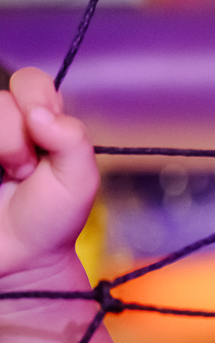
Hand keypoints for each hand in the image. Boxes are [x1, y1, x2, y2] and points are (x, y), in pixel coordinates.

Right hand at [0, 68, 98, 283]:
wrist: (17, 262)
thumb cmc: (50, 219)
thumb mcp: (79, 180)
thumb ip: (73, 140)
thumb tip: (39, 114)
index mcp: (36, 118)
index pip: (29, 81)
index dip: (36, 99)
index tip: (43, 133)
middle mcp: (2, 124)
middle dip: (12, 136)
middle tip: (22, 171)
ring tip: (4, 179)